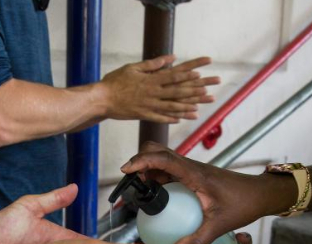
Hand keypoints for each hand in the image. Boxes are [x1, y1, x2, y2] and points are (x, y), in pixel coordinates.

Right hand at [100, 55, 219, 123]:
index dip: (189, 73)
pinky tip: (182, 118)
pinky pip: (160, 117)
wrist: (101, 99)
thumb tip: (171, 58)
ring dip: (188, 106)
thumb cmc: (115, 81)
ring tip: (201, 106)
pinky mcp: (143, 115)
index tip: (202, 71)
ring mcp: (149, 105)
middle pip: (178, 91)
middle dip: (196, 90)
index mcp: (151, 80)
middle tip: (210, 89)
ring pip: (172, 106)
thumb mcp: (133, 68)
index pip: (174, 75)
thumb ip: (153, 64)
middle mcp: (153, 93)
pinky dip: (172, 117)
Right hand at [121, 142, 296, 243]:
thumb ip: (197, 241)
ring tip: (139, 189)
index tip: (126, 170)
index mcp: (195, 174)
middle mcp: (191, 166)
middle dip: (140, 161)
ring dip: (147, 168)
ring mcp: (192, 169)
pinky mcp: (193, 174)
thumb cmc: (244, 205)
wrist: (260, 194)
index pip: (163, 159)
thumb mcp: (220, 226)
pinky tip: (156, 194)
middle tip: (131, 181)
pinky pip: (169, 169)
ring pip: (162, 158)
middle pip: (158, 151)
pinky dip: (157, 176)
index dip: (142, 161)